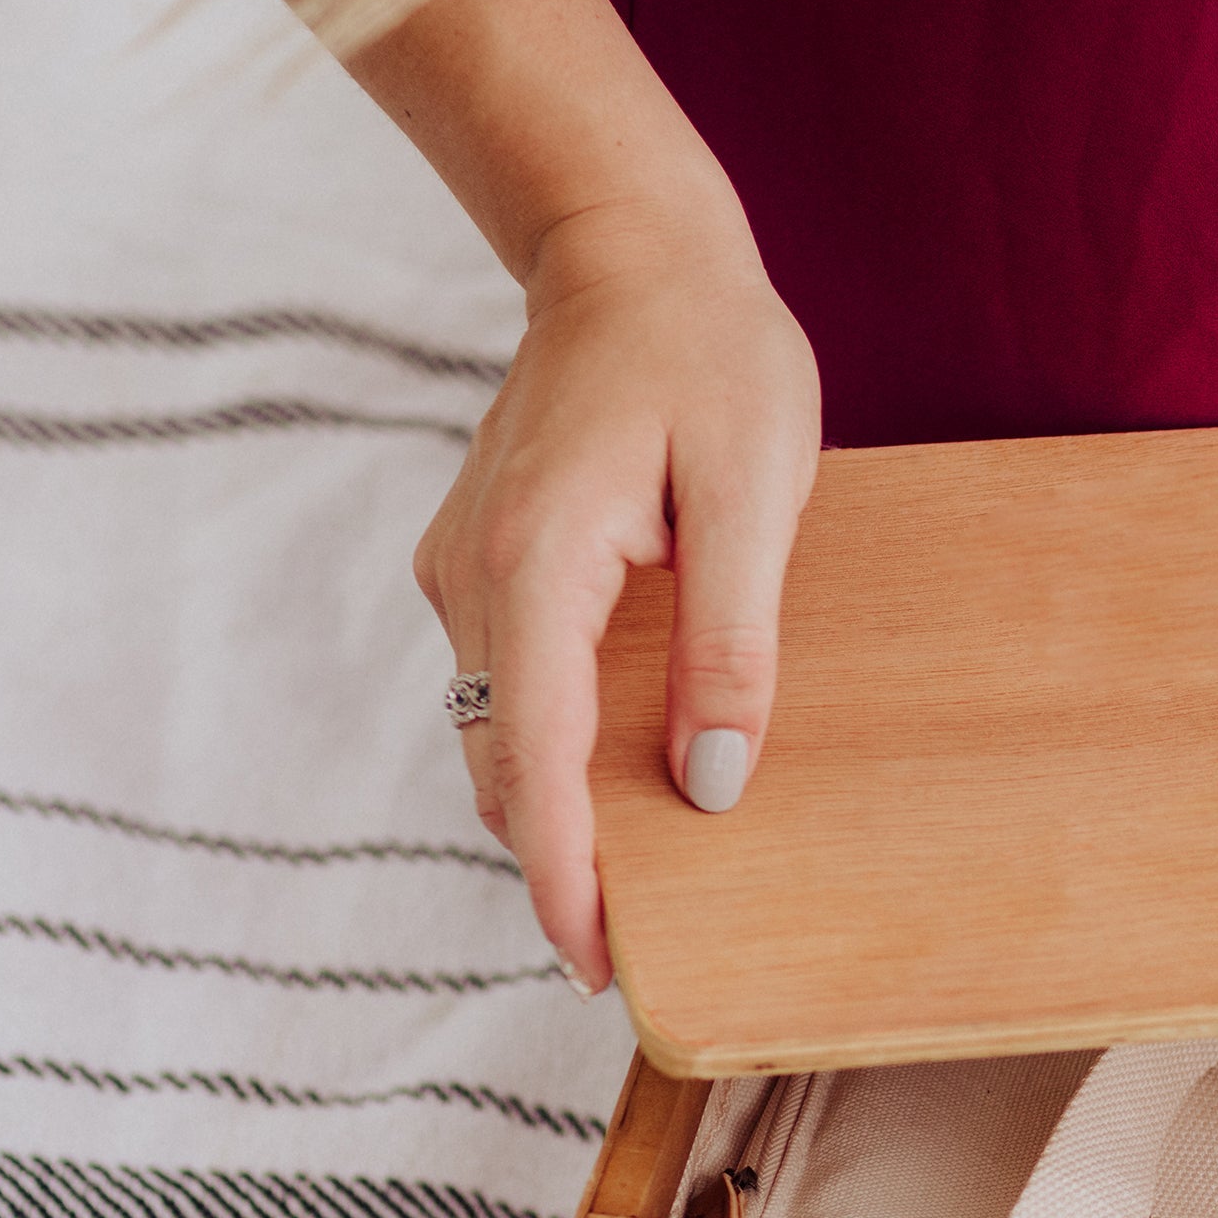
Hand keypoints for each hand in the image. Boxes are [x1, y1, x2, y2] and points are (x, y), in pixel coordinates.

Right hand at [414, 203, 819, 989]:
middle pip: (503, 767)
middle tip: (636, 962)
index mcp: (533, 558)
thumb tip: (713, 780)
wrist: (628, 251)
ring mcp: (463, 572)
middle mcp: (471, 576)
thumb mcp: (754, 494)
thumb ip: (732, 640)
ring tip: (638, 896)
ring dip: (556, 815)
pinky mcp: (481, 568)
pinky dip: (553, 752)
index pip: (537, 759)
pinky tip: (622, 786)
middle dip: (560, 869)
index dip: (566, 877)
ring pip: (498, 737)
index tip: (594, 966)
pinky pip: (510, 690)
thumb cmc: (707, 354)